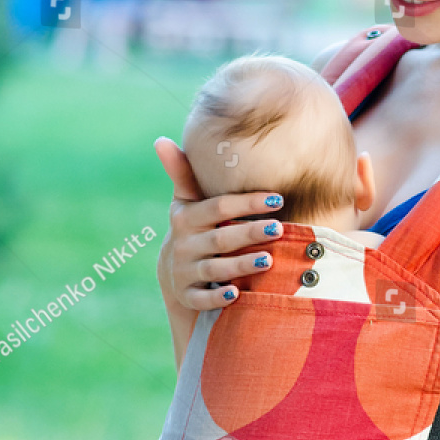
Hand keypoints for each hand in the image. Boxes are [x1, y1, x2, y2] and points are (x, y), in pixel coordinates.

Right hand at [154, 137, 283, 311]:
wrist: (175, 273)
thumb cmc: (194, 228)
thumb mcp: (187, 202)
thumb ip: (183, 173)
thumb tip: (160, 140)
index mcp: (187, 217)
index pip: (219, 207)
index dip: (247, 202)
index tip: (277, 198)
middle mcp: (184, 244)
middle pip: (220, 238)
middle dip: (250, 233)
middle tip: (279, 228)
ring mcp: (185, 272)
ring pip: (215, 269)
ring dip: (241, 265)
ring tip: (269, 260)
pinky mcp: (189, 296)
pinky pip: (203, 298)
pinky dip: (217, 297)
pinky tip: (236, 295)